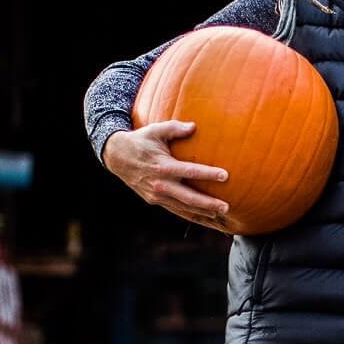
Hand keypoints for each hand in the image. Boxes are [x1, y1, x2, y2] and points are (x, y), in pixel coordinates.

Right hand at [102, 121, 230, 229]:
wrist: (117, 157)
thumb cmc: (141, 141)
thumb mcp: (156, 130)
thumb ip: (175, 128)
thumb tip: (194, 126)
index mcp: (163, 166)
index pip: (190, 171)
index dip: (208, 174)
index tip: (225, 176)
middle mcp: (160, 184)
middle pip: (188, 197)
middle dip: (208, 203)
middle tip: (226, 206)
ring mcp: (157, 195)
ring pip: (183, 207)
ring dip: (202, 212)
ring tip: (220, 214)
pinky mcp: (154, 200)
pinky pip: (176, 210)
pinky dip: (190, 215)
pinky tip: (204, 217)